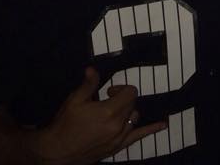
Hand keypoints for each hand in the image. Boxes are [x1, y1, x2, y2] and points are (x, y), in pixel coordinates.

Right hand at [33, 67, 166, 164]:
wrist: (56, 152)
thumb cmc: (65, 125)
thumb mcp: (74, 101)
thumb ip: (88, 84)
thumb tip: (93, 69)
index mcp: (110, 111)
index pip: (129, 92)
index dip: (120, 89)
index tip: (108, 91)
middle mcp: (118, 125)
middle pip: (132, 104)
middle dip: (123, 99)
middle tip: (107, 100)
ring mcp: (119, 138)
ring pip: (134, 117)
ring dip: (128, 111)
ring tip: (117, 110)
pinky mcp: (117, 147)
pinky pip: (139, 136)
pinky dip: (151, 129)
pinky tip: (163, 124)